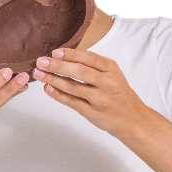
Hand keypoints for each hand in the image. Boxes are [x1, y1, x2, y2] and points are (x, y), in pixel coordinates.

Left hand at [32, 47, 151, 140]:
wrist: (133, 119)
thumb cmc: (119, 94)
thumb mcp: (113, 74)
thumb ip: (93, 65)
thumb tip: (64, 56)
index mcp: (111, 69)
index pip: (88, 58)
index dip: (70, 54)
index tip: (54, 52)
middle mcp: (106, 82)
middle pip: (79, 71)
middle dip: (57, 66)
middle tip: (41, 61)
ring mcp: (99, 99)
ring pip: (72, 87)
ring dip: (53, 80)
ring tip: (38, 74)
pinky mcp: (92, 112)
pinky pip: (71, 102)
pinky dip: (57, 95)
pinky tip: (47, 88)